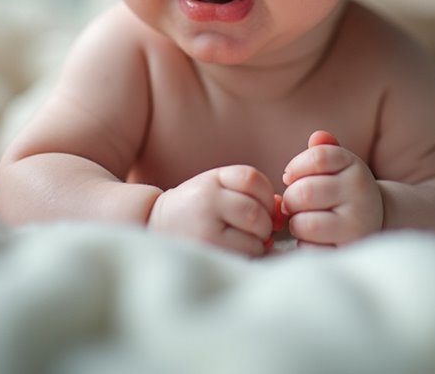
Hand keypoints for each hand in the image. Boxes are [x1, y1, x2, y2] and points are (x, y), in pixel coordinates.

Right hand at [149, 165, 274, 255]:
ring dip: (259, 242)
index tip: (261, 206)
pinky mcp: (208, 251)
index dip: (266, 195)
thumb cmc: (195, 208)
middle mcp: (207, 199)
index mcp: (212, 179)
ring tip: (243, 241)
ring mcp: (206, 227)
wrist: (153, 226)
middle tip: (255, 229)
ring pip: (255, 235)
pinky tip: (237, 252)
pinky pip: (246, 254)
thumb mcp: (218, 190)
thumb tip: (281, 210)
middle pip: (256, 211)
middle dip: (264, 223)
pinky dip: (250, 255)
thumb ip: (250, 194)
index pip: (253, 179)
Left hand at [282, 131, 382, 246]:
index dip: (295, 167)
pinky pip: (311, 250)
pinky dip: (304, 245)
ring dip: (295, 223)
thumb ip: (324, 149)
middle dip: (290, 199)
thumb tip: (317, 137)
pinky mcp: (350, 251)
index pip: (316, 157)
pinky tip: (312, 239)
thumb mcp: (338, 165)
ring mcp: (357, 225)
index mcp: (355, 168)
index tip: (291, 177)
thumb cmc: (343, 189)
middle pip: (304, 192)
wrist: (375, 219)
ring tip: (303, 220)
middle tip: (293, 203)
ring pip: (305, 224)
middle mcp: (361, 195)